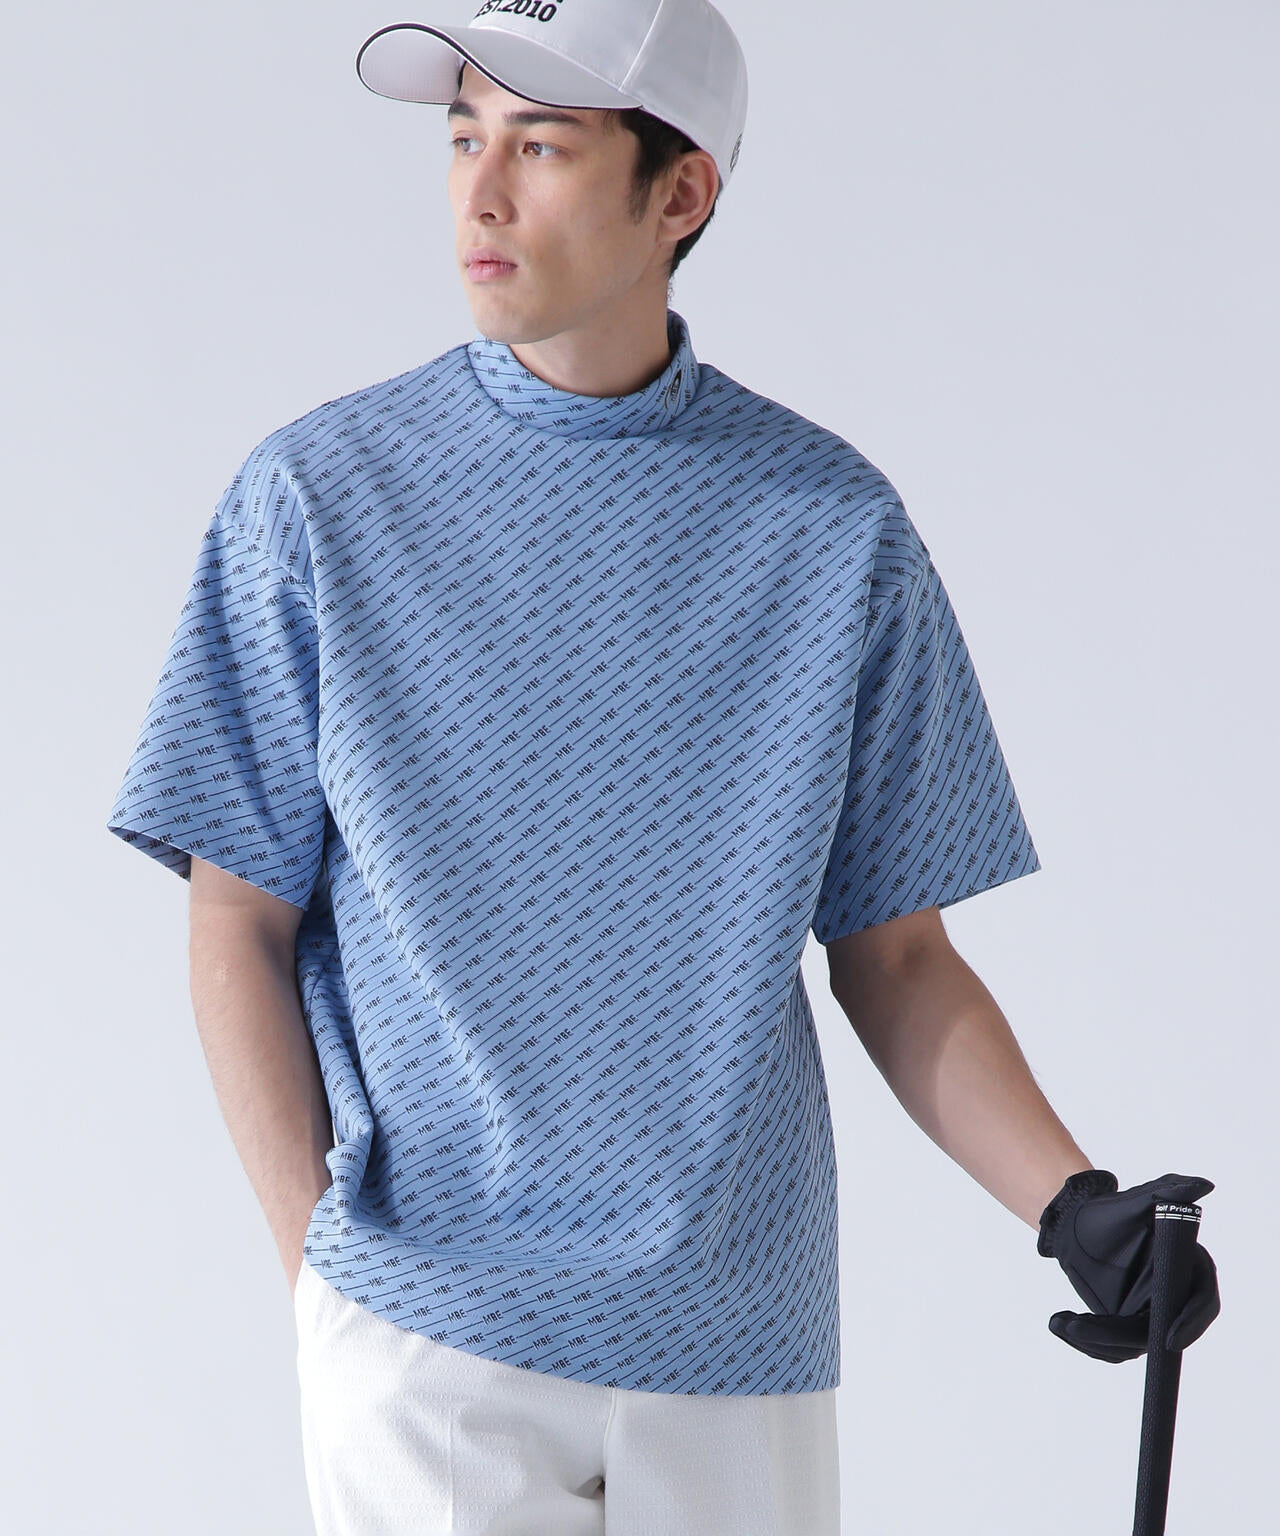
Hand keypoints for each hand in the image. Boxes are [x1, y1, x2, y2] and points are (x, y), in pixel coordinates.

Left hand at [1037, 1170, 1220, 1362]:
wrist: (1074, 1225)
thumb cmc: (1109, 1211)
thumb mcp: (1138, 1201)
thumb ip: (1170, 1192)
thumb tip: (1202, 1185)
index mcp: (1189, 1269)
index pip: (1202, 1303)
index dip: (1190, 1323)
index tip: (1169, 1338)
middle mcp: (1174, 1297)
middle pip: (1162, 1333)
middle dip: (1123, 1337)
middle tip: (1085, 1326)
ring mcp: (1151, 1315)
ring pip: (1134, 1346)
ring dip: (1097, 1341)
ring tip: (1063, 1323)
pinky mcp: (1127, 1326)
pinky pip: (1113, 1347)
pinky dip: (1088, 1342)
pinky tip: (1061, 1324)